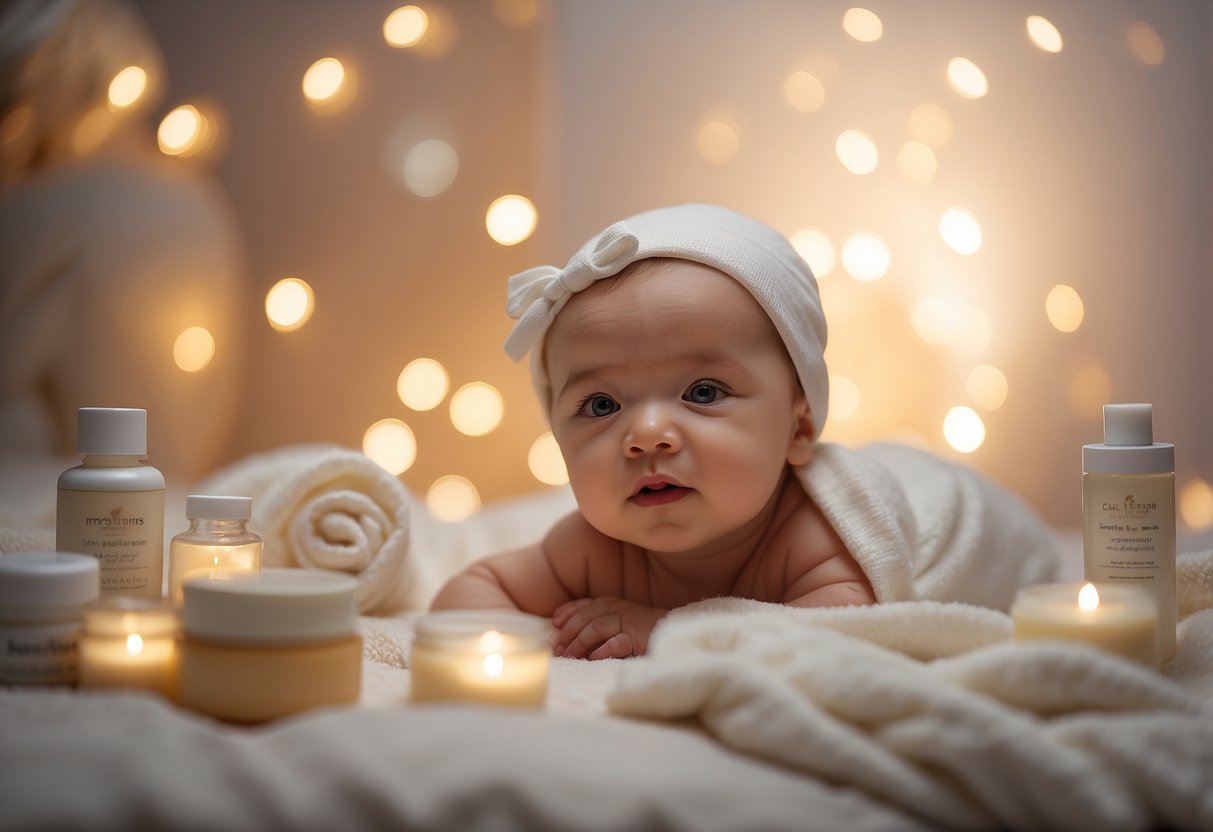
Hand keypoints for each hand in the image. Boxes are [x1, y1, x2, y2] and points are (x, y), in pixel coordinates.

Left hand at [551, 597, 665, 659]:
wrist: (670, 633)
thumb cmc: (640, 630)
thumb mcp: (616, 623)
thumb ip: (597, 626)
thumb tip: (569, 640)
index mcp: (611, 603)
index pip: (584, 605)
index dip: (567, 612)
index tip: (555, 623)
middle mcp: (617, 609)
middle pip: (586, 617)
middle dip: (568, 633)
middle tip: (557, 648)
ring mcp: (627, 622)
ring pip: (596, 628)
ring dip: (579, 642)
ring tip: (569, 656)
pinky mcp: (637, 637)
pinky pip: (615, 643)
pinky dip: (601, 650)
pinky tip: (591, 659)